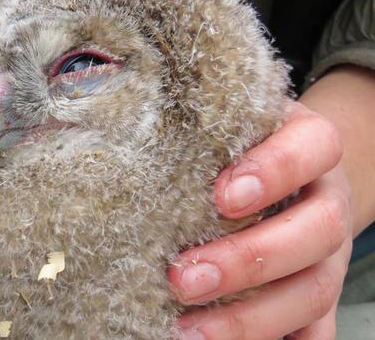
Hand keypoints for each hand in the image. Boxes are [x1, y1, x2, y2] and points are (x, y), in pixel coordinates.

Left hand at [168, 101, 351, 339]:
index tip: (221, 197)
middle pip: (319, 230)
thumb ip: (196, 131)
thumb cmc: (237, 147)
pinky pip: (316, 330)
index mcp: (310, 144)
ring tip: (187, 329)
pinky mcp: (320, 296)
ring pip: (314, 290)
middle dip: (248, 259)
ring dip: (250, 317)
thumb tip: (115, 135)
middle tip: (181, 279)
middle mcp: (327, 200)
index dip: (276, 170)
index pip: (315, 146)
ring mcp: (329, 253)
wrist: (289, 172)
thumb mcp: (225, 125)